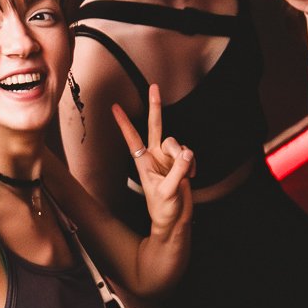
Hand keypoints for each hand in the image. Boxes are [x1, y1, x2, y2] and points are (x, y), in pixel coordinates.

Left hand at [111, 85, 194, 237]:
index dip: (124, 123)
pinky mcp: (181, 163)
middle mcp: (155, 156)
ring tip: (186, 174)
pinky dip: (192, 163)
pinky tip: (191, 175)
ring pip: (178, 143)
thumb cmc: (163, 210)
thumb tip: (188, 153)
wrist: (174, 221)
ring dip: (184, 156)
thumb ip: (178, 171)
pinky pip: (189, 153)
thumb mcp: (167, 192)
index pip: (132, 138)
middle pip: (155, 126)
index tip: (115, 107)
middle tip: (154, 87)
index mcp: (143, 162)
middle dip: (155, 107)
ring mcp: (168, 159)